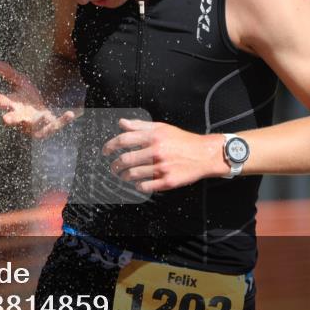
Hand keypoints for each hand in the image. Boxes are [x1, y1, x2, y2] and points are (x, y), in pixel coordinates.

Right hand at [0, 61, 77, 138]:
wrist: (46, 113)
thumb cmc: (30, 99)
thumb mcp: (22, 84)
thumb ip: (10, 75)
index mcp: (15, 105)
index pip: (4, 102)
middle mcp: (23, 116)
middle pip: (15, 118)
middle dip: (11, 118)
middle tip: (5, 119)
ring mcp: (36, 124)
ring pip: (34, 125)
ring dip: (37, 121)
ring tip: (41, 116)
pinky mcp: (49, 127)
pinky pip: (56, 125)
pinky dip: (62, 120)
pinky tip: (70, 114)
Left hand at [102, 118, 217, 192]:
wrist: (204, 154)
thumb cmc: (182, 140)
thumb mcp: (162, 128)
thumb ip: (140, 125)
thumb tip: (121, 123)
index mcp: (154, 137)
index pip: (124, 140)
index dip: (110, 146)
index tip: (105, 151)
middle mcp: (156, 151)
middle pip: (125, 160)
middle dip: (114, 166)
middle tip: (113, 167)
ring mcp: (162, 167)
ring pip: (133, 175)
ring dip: (124, 176)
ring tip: (124, 176)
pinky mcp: (168, 181)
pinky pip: (145, 187)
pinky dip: (138, 186)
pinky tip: (138, 183)